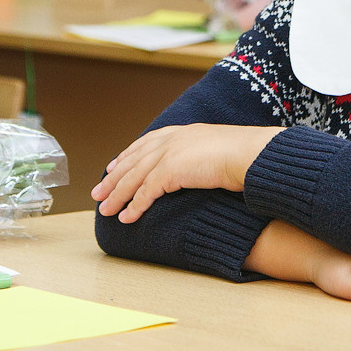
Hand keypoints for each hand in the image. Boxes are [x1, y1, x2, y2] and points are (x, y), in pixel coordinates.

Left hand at [91, 123, 282, 220]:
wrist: (252, 154)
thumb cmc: (244, 155)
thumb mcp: (217, 150)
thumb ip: (202, 155)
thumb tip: (202, 166)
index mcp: (182, 132)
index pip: (145, 143)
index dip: (126, 157)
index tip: (113, 167)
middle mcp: (172, 139)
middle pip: (133, 161)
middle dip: (113, 178)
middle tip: (97, 193)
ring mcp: (170, 153)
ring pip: (134, 178)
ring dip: (117, 195)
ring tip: (105, 210)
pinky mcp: (171, 170)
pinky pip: (146, 192)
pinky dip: (134, 206)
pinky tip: (126, 218)